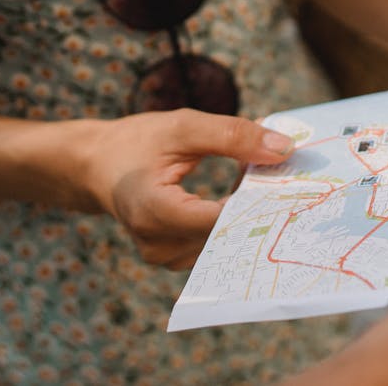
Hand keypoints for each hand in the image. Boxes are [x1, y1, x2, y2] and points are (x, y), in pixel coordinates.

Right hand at [67, 108, 294, 269]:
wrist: (97, 167)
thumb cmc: (137, 142)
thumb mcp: (183, 128)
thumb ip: (233, 136)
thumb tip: (284, 149)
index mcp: (155, 212)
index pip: (223, 219)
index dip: (260, 201)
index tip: (291, 178)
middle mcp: (159, 246)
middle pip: (228, 233)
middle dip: (259, 204)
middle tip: (288, 175)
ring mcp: (166, 258)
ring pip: (226, 241)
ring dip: (247, 212)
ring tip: (258, 176)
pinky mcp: (175, 259)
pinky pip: (216, 244)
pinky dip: (233, 220)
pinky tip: (243, 195)